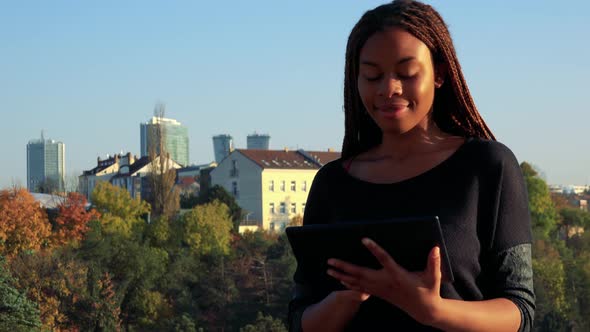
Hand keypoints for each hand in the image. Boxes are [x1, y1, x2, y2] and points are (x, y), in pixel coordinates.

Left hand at [326, 238, 442, 325]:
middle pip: (361, 273)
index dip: (374, 249)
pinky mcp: (378, 293)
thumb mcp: (433, 277)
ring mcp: (380, 289)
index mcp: (397, 275)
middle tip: (330, 260)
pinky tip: (339, 280)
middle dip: (344, 267)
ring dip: (341, 276)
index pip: (384, 259)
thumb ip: (433, 262)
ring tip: (328, 270)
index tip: (364, 240)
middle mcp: (385, 282)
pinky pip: (360, 289)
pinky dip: (348, 284)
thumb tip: (436, 247)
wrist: (424, 310)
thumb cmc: (429, 291)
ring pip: (357, 282)